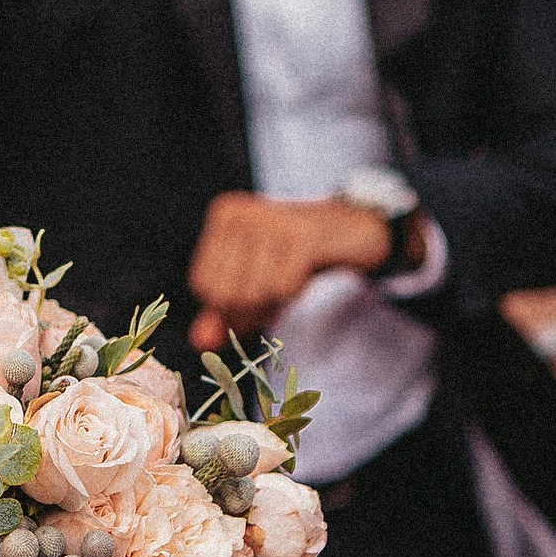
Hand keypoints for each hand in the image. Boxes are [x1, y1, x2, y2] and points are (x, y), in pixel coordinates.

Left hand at [187, 193, 390, 353]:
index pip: (205, 286)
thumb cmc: (298, 256)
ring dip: (277, 300)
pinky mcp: (302, 235)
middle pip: (226, 293)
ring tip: (294, 275)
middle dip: (254, 307)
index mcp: (225, 215)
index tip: (260, 289)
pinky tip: (307, 270)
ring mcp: (272, 220)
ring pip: (254, 293)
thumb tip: (199, 343)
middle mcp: (244, 212)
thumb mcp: (256, 281)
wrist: (356, 230)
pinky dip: (294, 293)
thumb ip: (225, 311)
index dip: (231, 305)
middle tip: (280, 285)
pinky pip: (282, 288)